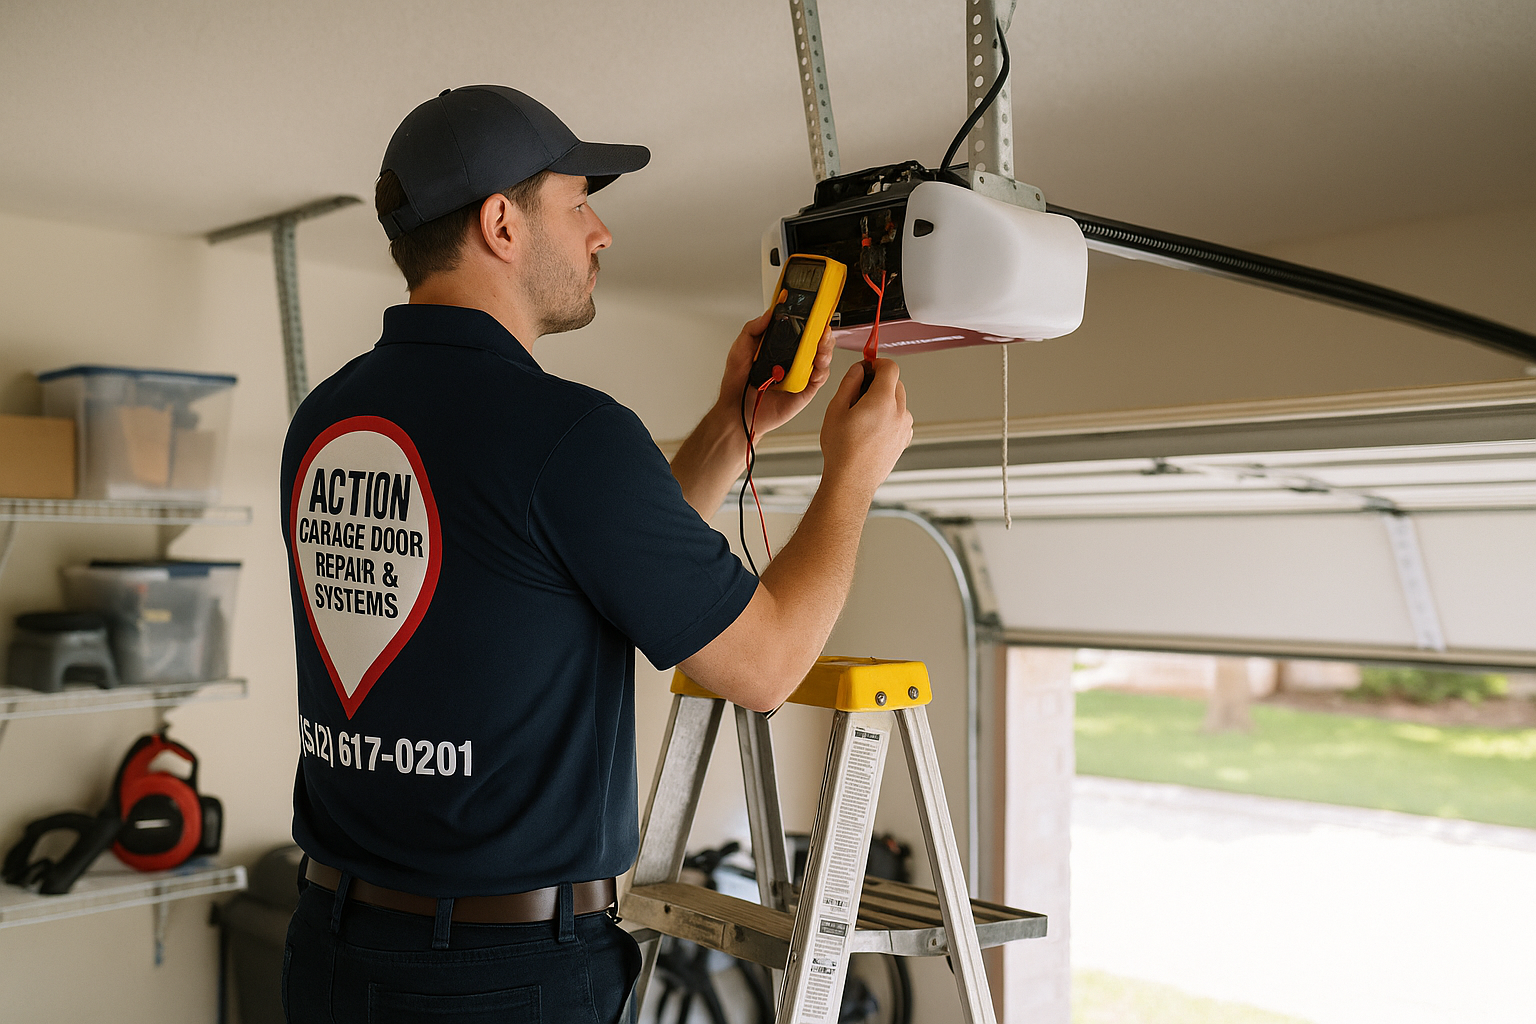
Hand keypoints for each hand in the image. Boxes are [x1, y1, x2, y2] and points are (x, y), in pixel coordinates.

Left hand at [715, 308, 836, 435]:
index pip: (798, 332)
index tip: (813, 311)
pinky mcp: (804, 391)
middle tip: (822, 327)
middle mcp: (791, 362)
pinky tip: (819, 363)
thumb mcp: (740, 349)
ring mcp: (799, 376)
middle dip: (822, 334)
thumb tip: (769, 313)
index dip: (808, 322)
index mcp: (779, 350)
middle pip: (815, 344)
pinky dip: (822, 370)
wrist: (736, 410)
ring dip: (825, 349)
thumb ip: (753, 329)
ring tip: (823, 342)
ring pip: (821, 360)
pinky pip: (819, 379)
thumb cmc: (737, 384)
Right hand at [819, 359, 912, 495]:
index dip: (877, 363)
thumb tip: (859, 369)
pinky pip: (900, 418)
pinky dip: (889, 416)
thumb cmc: (842, 450)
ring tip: (862, 417)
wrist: (851, 481)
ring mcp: (905, 427)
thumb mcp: (836, 409)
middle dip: (878, 382)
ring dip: (884, 400)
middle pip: (895, 383)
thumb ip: (849, 382)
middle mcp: (900, 412)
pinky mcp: (904, 439)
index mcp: (883, 400)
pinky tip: (870, 429)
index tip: (867, 367)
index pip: (890, 367)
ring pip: (898, 401)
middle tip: (858, 393)